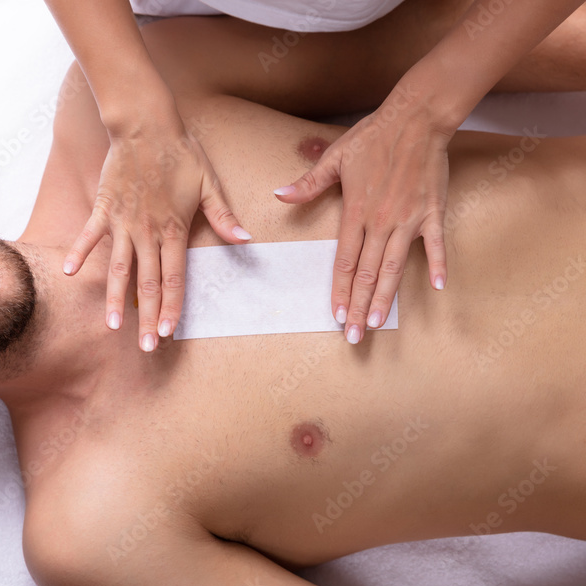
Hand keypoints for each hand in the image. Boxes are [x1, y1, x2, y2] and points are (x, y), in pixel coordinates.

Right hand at [63, 125, 246, 351]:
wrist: (146, 125)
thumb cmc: (181, 153)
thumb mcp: (210, 183)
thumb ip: (224, 216)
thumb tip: (246, 241)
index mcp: (174, 229)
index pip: (173, 278)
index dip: (170, 308)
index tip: (167, 333)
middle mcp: (147, 231)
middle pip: (146, 283)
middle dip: (145, 317)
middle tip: (143, 347)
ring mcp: (123, 222)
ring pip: (119, 269)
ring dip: (115, 299)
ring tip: (112, 326)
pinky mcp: (104, 209)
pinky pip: (90, 236)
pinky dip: (79, 253)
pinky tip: (70, 273)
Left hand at [275, 97, 452, 343]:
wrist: (416, 118)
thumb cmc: (372, 137)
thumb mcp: (334, 158)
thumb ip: (308, 184)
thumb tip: (279, 195)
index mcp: (356, 213)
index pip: (345, 262)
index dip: (341, 291)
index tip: (336, 316)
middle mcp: (382, 221)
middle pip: (368, 273)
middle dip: (360, 307)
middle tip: (355, 336)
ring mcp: (409, 218)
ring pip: (395, 266)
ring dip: (387, 297)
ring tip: (379, 323)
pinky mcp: (432, 211)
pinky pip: (435, 243)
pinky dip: (437, 264)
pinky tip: (437, 287)